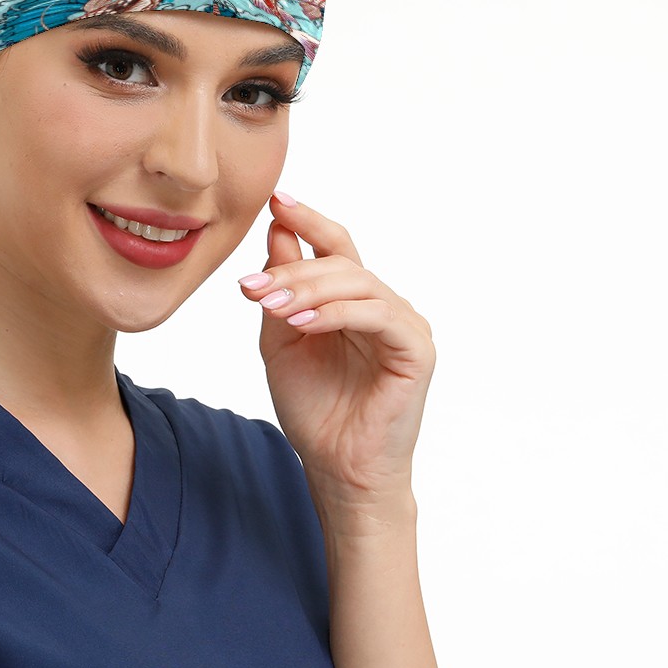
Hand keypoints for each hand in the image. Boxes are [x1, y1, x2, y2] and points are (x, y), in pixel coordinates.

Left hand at [237, 192, 435, 517]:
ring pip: (356, 283)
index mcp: (352, 301)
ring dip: (308, 289)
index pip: (334, 245)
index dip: (308, 219)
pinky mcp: (416, 349)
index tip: (276, 199)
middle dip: (291, 268)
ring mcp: (403, 325)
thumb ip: (281, 290)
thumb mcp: (282, 339)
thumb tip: (276, 232)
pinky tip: (302, 324)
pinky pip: (376, 315)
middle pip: (340, 262)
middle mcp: (382, 305)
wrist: (337, 468)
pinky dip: (336, 314)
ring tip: (270, 305)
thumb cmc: (314, 409)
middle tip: (250, 287)